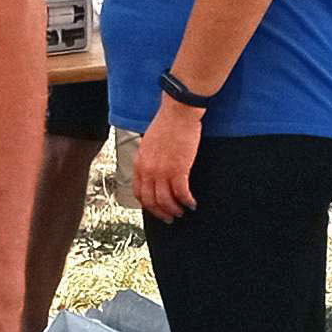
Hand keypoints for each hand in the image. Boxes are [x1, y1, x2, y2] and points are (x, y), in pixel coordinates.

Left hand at [130, 104, 201, 220]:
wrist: (177, 113)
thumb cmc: (166, 124)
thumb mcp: (149, 144)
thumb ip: (149, 159)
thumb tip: (153, 172)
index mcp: (140, 163)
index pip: (139, 192)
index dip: (147, 205)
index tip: (155, 209)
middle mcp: (148, 170)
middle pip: (151, 200)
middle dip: (160, 213)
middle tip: (169, 218)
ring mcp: (162, 171)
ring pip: (165, 200)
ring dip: (174, 210)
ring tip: (182, 212)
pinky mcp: (179, 169)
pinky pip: (181, 193)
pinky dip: (187, 201)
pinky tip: (192, 203)